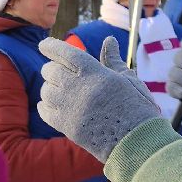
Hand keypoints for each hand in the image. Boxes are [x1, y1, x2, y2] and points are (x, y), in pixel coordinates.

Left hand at [37, 36, 159, 162]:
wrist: (137, 142)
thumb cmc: (137, 108)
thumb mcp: (127, 80)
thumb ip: (113, 60)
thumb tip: (109, 40)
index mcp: (94, 72)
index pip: (65, 52)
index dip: (51, 46)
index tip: (44, 44)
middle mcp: (77, 87)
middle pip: (51, 70)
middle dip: (52, 68)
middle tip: (58, 71)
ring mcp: (70, 108)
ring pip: (45, 90)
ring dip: (49, 87)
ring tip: (59, 89)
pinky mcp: (66, 126)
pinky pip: (44, 111)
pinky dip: (45, 105)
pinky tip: (51, 104)